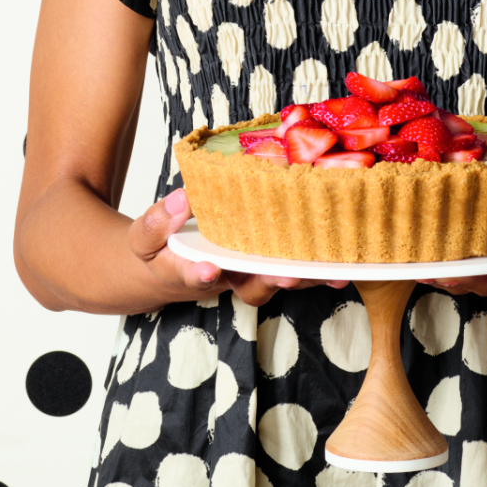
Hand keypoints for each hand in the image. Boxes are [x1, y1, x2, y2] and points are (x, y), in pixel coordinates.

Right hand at [130, 189, 348, 307]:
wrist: (172, 268)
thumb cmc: (160, 251)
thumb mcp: (144, 237)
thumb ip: (158, 222)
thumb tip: (183, 198)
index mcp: (189, 271)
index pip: (193, 274)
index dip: (200, 274)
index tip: (208, 268)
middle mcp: (224, 280)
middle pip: (249, 288)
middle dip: (270, 282)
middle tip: (287, 276)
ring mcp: (248, 276)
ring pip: (276, 283)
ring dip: (303, 279)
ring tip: (328, 272)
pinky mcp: (268, 269)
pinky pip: (293, 274)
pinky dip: (317, 273)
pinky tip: (342, 270)